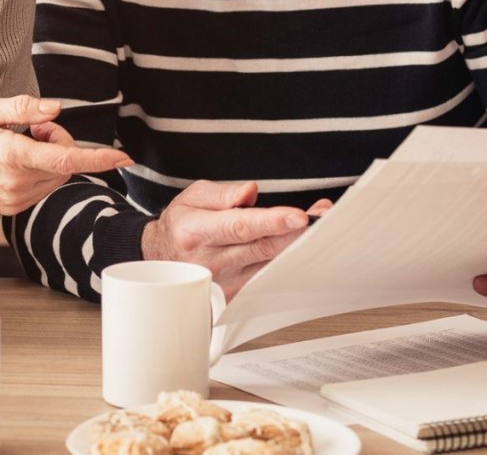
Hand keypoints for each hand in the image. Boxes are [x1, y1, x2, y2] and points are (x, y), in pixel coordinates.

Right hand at [0, 96, 131, 215]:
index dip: (98, 159)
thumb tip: (55, 108)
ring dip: (51, 157)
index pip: (66, 160)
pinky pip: (44, 187)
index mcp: (11, 156)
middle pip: (66, 164)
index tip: (123, 157)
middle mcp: (16, 182)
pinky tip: (16, 160)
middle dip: (59, 141)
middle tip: (31, 127)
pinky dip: (41, 170)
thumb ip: (20, 108)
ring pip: (58, 176)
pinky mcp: (13, 208)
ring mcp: (15, 199)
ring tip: (20, 143)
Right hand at [141, 181, 319, 299]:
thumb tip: (250, 191)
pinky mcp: (236, 295)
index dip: (271, 221)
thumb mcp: (193, 197)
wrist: (162, 260)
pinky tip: (305, 247)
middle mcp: (211, 261)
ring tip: (321, 225)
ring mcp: (224, 282)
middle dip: (296, 232)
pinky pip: (269, 278)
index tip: (298, 216)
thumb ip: (223, 193)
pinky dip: (289, 262)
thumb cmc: (181, 225)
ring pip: (270, 265)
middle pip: (262, 248)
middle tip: (323, 219)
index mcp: (196, 232)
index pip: (239, 226)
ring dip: (299, 246)